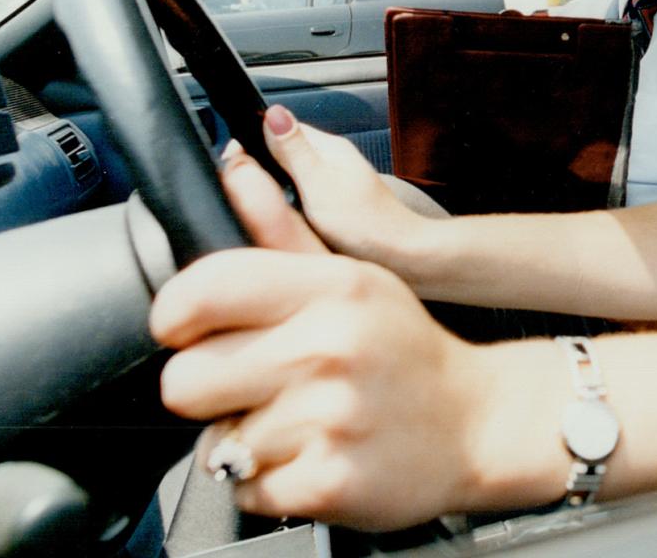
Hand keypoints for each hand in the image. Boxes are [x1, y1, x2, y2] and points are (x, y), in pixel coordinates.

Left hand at [150, 147, 518, 528]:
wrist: (479, 423)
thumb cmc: (404, 349)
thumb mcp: (352, 278)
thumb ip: (281, 230)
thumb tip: (233, 167)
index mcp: (332, 289)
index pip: (200, 292)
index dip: (177, 319)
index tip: (194, 333)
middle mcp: (329, 348)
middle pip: (184, 381)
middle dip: (212, 390)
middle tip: (260, 385)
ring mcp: (329, 418)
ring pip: (215, 443)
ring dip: (248, 440)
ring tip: (302, 422)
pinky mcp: (327, 483)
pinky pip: (243, 490)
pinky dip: (269, 482)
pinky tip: (314, 457)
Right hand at [251, 104, 427, 265]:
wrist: (402, 257)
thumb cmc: (365, 224)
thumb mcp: (319, 184)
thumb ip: (294, 151)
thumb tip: (274, 113)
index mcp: (329, 148)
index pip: (281, 129)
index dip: (253, 142)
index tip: (234, 160)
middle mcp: (334, 160)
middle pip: (285, 154)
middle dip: (263, 168)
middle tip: (245, 188)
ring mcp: (336, 183)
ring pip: (292, 178)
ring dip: (276, 189)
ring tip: (263, 205)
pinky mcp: (337, 205)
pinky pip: (303, 198)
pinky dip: (290, 207)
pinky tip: (285, 221)